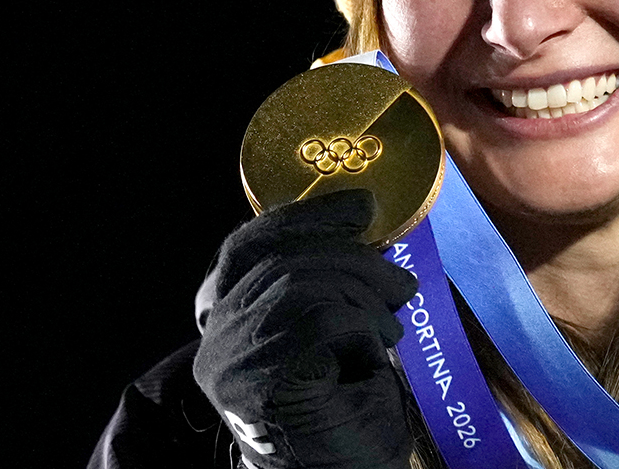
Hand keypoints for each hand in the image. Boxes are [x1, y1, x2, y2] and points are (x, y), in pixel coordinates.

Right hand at [193, 189, 418, 468]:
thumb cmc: (344, 412)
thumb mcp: (337, 332)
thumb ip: (330, 285)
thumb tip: (369, 227)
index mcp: (226, 320)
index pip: (247, 248)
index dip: (303, 218)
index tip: (361, 205)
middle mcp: (216, 339)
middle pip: (284, 262)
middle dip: (354, 261)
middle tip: (402, 282)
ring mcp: (231, 362)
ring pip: (302, 287)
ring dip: (362, 300)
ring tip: (388, 330)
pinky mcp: (259, 383)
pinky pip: (320, 321)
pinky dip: (361, 328)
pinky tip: (375, 352)